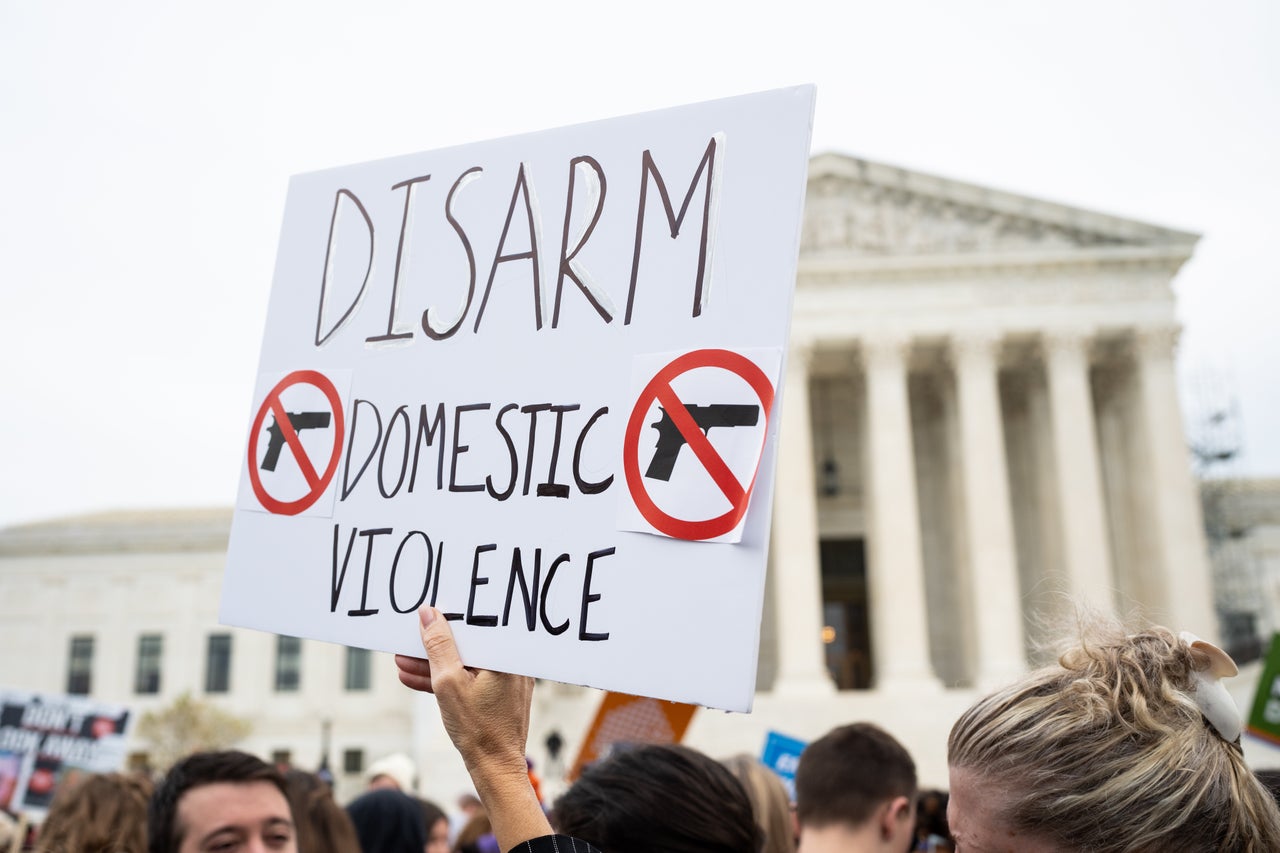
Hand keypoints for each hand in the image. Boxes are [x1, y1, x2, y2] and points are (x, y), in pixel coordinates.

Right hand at [396, 607, 550, 850]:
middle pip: (469, 642)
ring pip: (465, 662)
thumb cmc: (477, 728)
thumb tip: (428, 614)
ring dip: (434, 663)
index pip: (477, 623)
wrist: (495, 768)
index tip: (425, 614)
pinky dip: (445, 679)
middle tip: (408, 639)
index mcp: (508, 654)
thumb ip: (438, 646)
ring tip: (402, 661)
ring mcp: (505, 679)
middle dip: (435, 643)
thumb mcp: (448, 682)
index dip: (448, 617)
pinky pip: (469, 678)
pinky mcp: (497, 693)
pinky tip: (414, 678)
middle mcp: (512, 662)